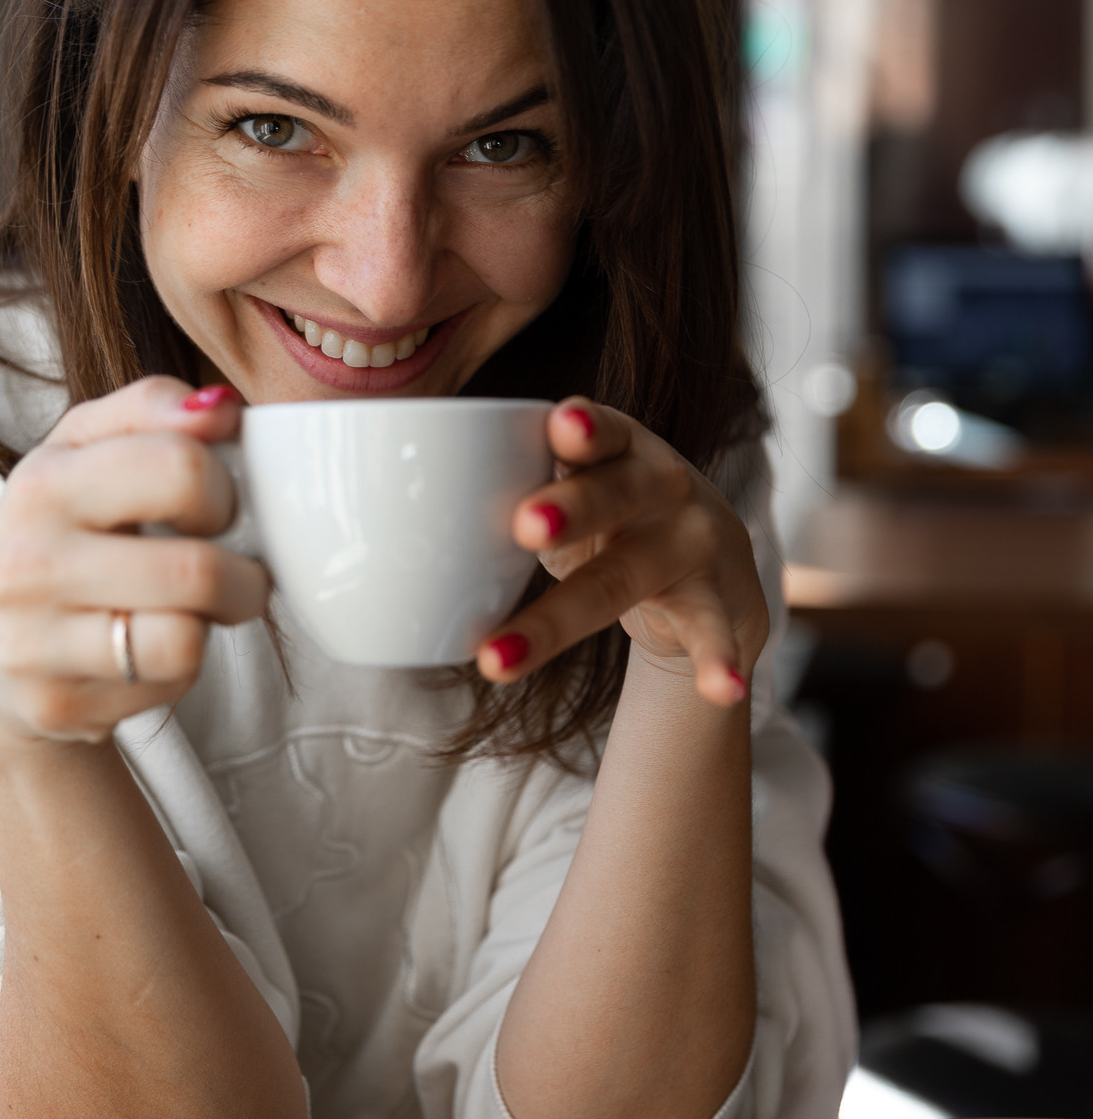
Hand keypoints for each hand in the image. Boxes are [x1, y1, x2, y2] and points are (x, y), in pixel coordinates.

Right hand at [0, 378, 268, 750]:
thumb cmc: (62, 530)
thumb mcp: (88, 449)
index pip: (179, 468)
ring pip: (187, 638)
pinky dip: (184, 667)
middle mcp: (28, 563)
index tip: (218, 507)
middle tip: (235, 569)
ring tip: (202, 608)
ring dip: (219, 624)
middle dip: (245, 572)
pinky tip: (157, 648)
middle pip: (196, 568)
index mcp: (44, 482)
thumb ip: (153, 408)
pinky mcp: (56, 703)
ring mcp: (35, 642)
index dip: (224, 489)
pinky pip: (167, 682)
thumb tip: (221, 408)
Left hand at [477, 398, 767, 704]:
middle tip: (524, 526)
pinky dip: (717, 661)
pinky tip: (721, 689)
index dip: (583, 429)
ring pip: (624, 579)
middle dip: (572, 507)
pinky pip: (710, 633)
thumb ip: (511, 491)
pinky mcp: (717, 601)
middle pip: (613, 495)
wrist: (717, 569)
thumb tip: (397, 518)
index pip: (601, 430)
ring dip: (560, 618)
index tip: (559, 428)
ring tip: (499, 660)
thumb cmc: (616, 521)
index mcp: (621, 448)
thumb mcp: (575, 493)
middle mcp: (663, 485)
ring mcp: (692, 543)